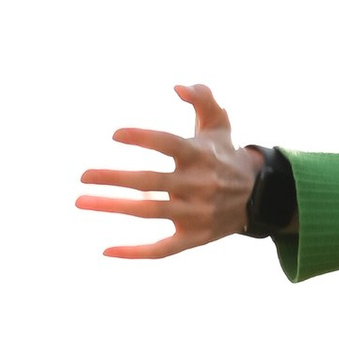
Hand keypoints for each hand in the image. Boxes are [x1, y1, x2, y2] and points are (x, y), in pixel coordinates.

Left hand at [76, 83, 261, 259]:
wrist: (258, 197)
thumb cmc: (224, 155)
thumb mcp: (219, 123)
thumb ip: (202, 98)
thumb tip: (177, 87)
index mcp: (200, 155)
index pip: (169, 144)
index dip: (142, 138)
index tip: (114, 135)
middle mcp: (199, 185)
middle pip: (151, 181)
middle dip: (114, 179)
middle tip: (82, 176)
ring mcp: (196, 214)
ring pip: (149, 212)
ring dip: (113, 207)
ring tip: (80, 201)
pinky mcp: (194, 238)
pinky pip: (162, 249)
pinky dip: (135, 252)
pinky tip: (106, 250)